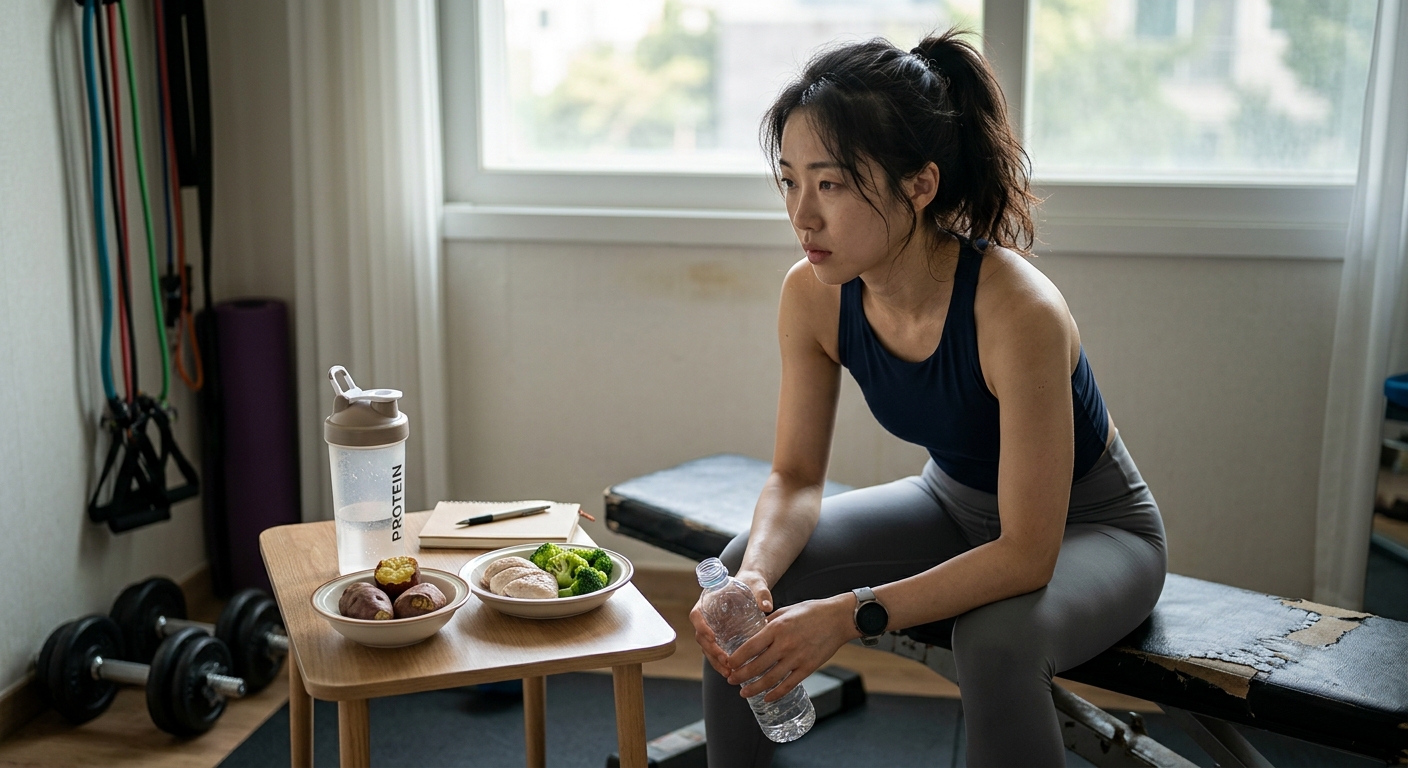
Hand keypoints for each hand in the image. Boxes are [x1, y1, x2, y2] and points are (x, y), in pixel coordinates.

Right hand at [689, 569, 774, 677]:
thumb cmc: (751, 583)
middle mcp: (706, 616)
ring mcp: (712, 628)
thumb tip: (767, 607)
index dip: (701, 627)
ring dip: (715, 661)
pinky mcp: (720, 637)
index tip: (712, 637)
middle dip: (711, 650)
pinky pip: (715, 652)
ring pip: (706, 648)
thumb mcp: (757, 584)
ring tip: (728, 672)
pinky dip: (721, 663)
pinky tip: (731, 672)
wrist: (753, 587)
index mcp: (708, 600)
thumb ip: (761, 593)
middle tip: (725, 660)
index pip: (696, 615)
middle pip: (700, 636)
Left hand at [726, 593, 856, 702]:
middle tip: (730, 679)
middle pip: (756, 666)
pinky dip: (775, 694)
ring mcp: (796, 658)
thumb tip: (754, 630)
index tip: (727, 663)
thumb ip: (769, 622)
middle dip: (740, 676)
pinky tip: (767, 698)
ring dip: (754, 688)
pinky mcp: (808, 668)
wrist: (838, 618)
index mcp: (776, 628)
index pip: (749, 647)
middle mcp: (784, 645)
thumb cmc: (812, 611)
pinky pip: (788, 685)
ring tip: (743, 693)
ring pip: (770, 679)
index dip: (735, 659)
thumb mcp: (786, 611)